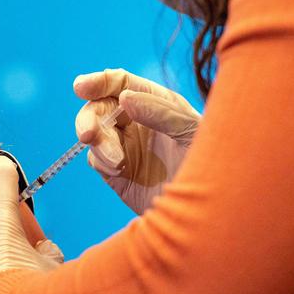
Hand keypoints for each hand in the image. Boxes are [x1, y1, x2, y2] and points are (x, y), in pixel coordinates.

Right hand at [74, 69, 199, 213]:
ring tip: (117, 161)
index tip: (81, 88)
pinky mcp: (117, 172)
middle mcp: (138, 121)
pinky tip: (119, 170)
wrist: (206, 211)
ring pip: (94, 133)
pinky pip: (96, 158)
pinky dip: (101, 160)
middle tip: (89, 135)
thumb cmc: (212, 165)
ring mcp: (125, 146)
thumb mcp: (192, 132)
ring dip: (98, 143)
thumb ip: (160, 112)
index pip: (121, 83)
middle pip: (99, 107)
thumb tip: (125, 98)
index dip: (99, 82)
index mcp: (156, 102)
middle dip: (90, 118)